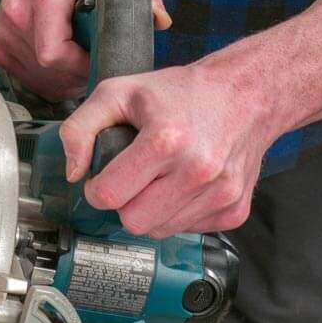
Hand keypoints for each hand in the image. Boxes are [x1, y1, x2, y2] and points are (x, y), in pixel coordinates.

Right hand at [0, 0, 170, 101]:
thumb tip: (161, 22)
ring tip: (80, 61)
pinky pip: (26, 79)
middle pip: (47, 72)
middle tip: (95, 64)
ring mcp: (4, 33)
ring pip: (38, 80)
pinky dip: (47, 79)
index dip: (79, 67)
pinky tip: (62, 63)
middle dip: (76, 76)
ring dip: (63, 80)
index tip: (98, 60)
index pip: (54, 54)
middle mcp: (17, 13)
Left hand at [58, 60, 276, 236]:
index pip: (109, 195)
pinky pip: (189, 231)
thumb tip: (73, 172)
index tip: (105, 177)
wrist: (248, 94)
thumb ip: (81, 128)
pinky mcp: (234, 209)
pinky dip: (180, 214)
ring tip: (162, 178)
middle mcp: (197, 170)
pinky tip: (185, 186)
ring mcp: (220, 193)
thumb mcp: (119, 91)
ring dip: (152, 210)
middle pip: (133, 222)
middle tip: (134, 178)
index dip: (97, 189)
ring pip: (160, 231)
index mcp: (166, 140)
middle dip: (125, 203)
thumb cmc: (183, 92)